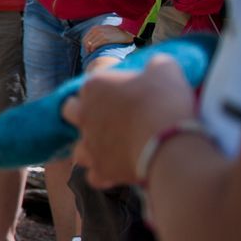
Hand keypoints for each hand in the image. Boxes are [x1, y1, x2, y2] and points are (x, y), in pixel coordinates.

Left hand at [64, 55, 199, 187]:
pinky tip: (120, 170)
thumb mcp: (165, 69)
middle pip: (70, 111)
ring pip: (79, 147)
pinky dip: (105, 174)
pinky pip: (95, 176)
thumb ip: (154, 65)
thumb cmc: (165, 101)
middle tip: (113, 119)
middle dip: (85, 114)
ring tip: (114, 149)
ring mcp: (89, 144)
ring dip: (92, 148)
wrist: (170, 143)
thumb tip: (154, 68)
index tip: (128, 96)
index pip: (92, 84)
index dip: (109, 90)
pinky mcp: (100, 170)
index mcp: (94, 87)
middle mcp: (84, 115)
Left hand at [82, 24, 134, 56]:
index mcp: (96, 27)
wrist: (126, 36)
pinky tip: (94, 51)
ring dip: (89, 49)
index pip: (85, 37)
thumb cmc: (115, 35)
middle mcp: (97, 29)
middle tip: (87, 53)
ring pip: (90, 43)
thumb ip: (97, 34)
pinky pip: (95, 44)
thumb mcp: (105, 31)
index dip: (84, 44)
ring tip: (90, 53)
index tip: (86, 50)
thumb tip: (88, 43)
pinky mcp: (105, 38)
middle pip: (86, 40)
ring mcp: (101, 33)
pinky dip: (93, 48)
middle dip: (85, 48)